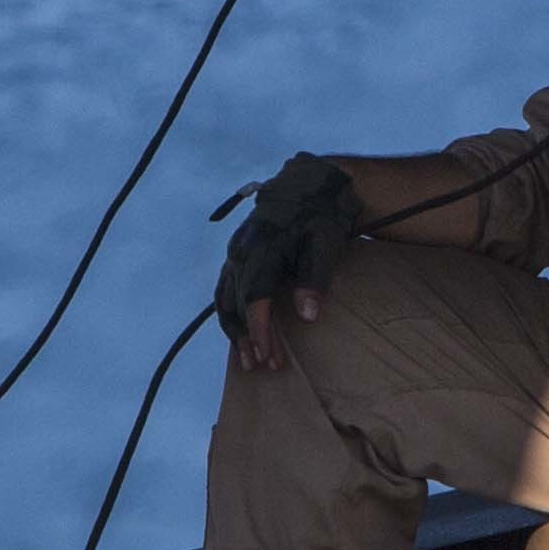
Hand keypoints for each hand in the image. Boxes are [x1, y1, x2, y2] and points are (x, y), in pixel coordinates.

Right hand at [214, 152, 362, 351]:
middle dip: (250, 338)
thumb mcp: (324, 245)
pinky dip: (231, 315)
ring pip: (224, 300)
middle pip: (236, 304)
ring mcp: (235, 253)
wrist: (309, 184)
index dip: (261, 330)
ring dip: (235, 331)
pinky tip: (240, 333)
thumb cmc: (320, 216)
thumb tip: (307, 315)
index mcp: (260, 248)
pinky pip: (225, 290)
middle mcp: (239, 252)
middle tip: (265, 365)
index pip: (254, 299)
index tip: (270, 355)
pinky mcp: (237, 255)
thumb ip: (314, 279)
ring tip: (248, 359)